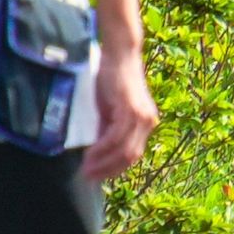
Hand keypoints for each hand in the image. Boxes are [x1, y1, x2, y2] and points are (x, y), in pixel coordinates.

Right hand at [78, 43, 157, 183]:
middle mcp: (148, 122)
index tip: (95, 177)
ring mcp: (142, 117)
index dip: (114, 169)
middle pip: (130, 157)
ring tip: (85, 169)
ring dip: (103, 163)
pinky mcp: (131, 110)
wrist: (118, 56)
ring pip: (124, 150)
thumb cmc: (111, 81)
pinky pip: (117, 137)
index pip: (132, 155)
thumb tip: (97, 150)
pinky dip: (102, 149)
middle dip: (107, 171)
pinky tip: (89, 154)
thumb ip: (107, 128)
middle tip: (87, 177)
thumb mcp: (109, 110)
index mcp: (145, 124)